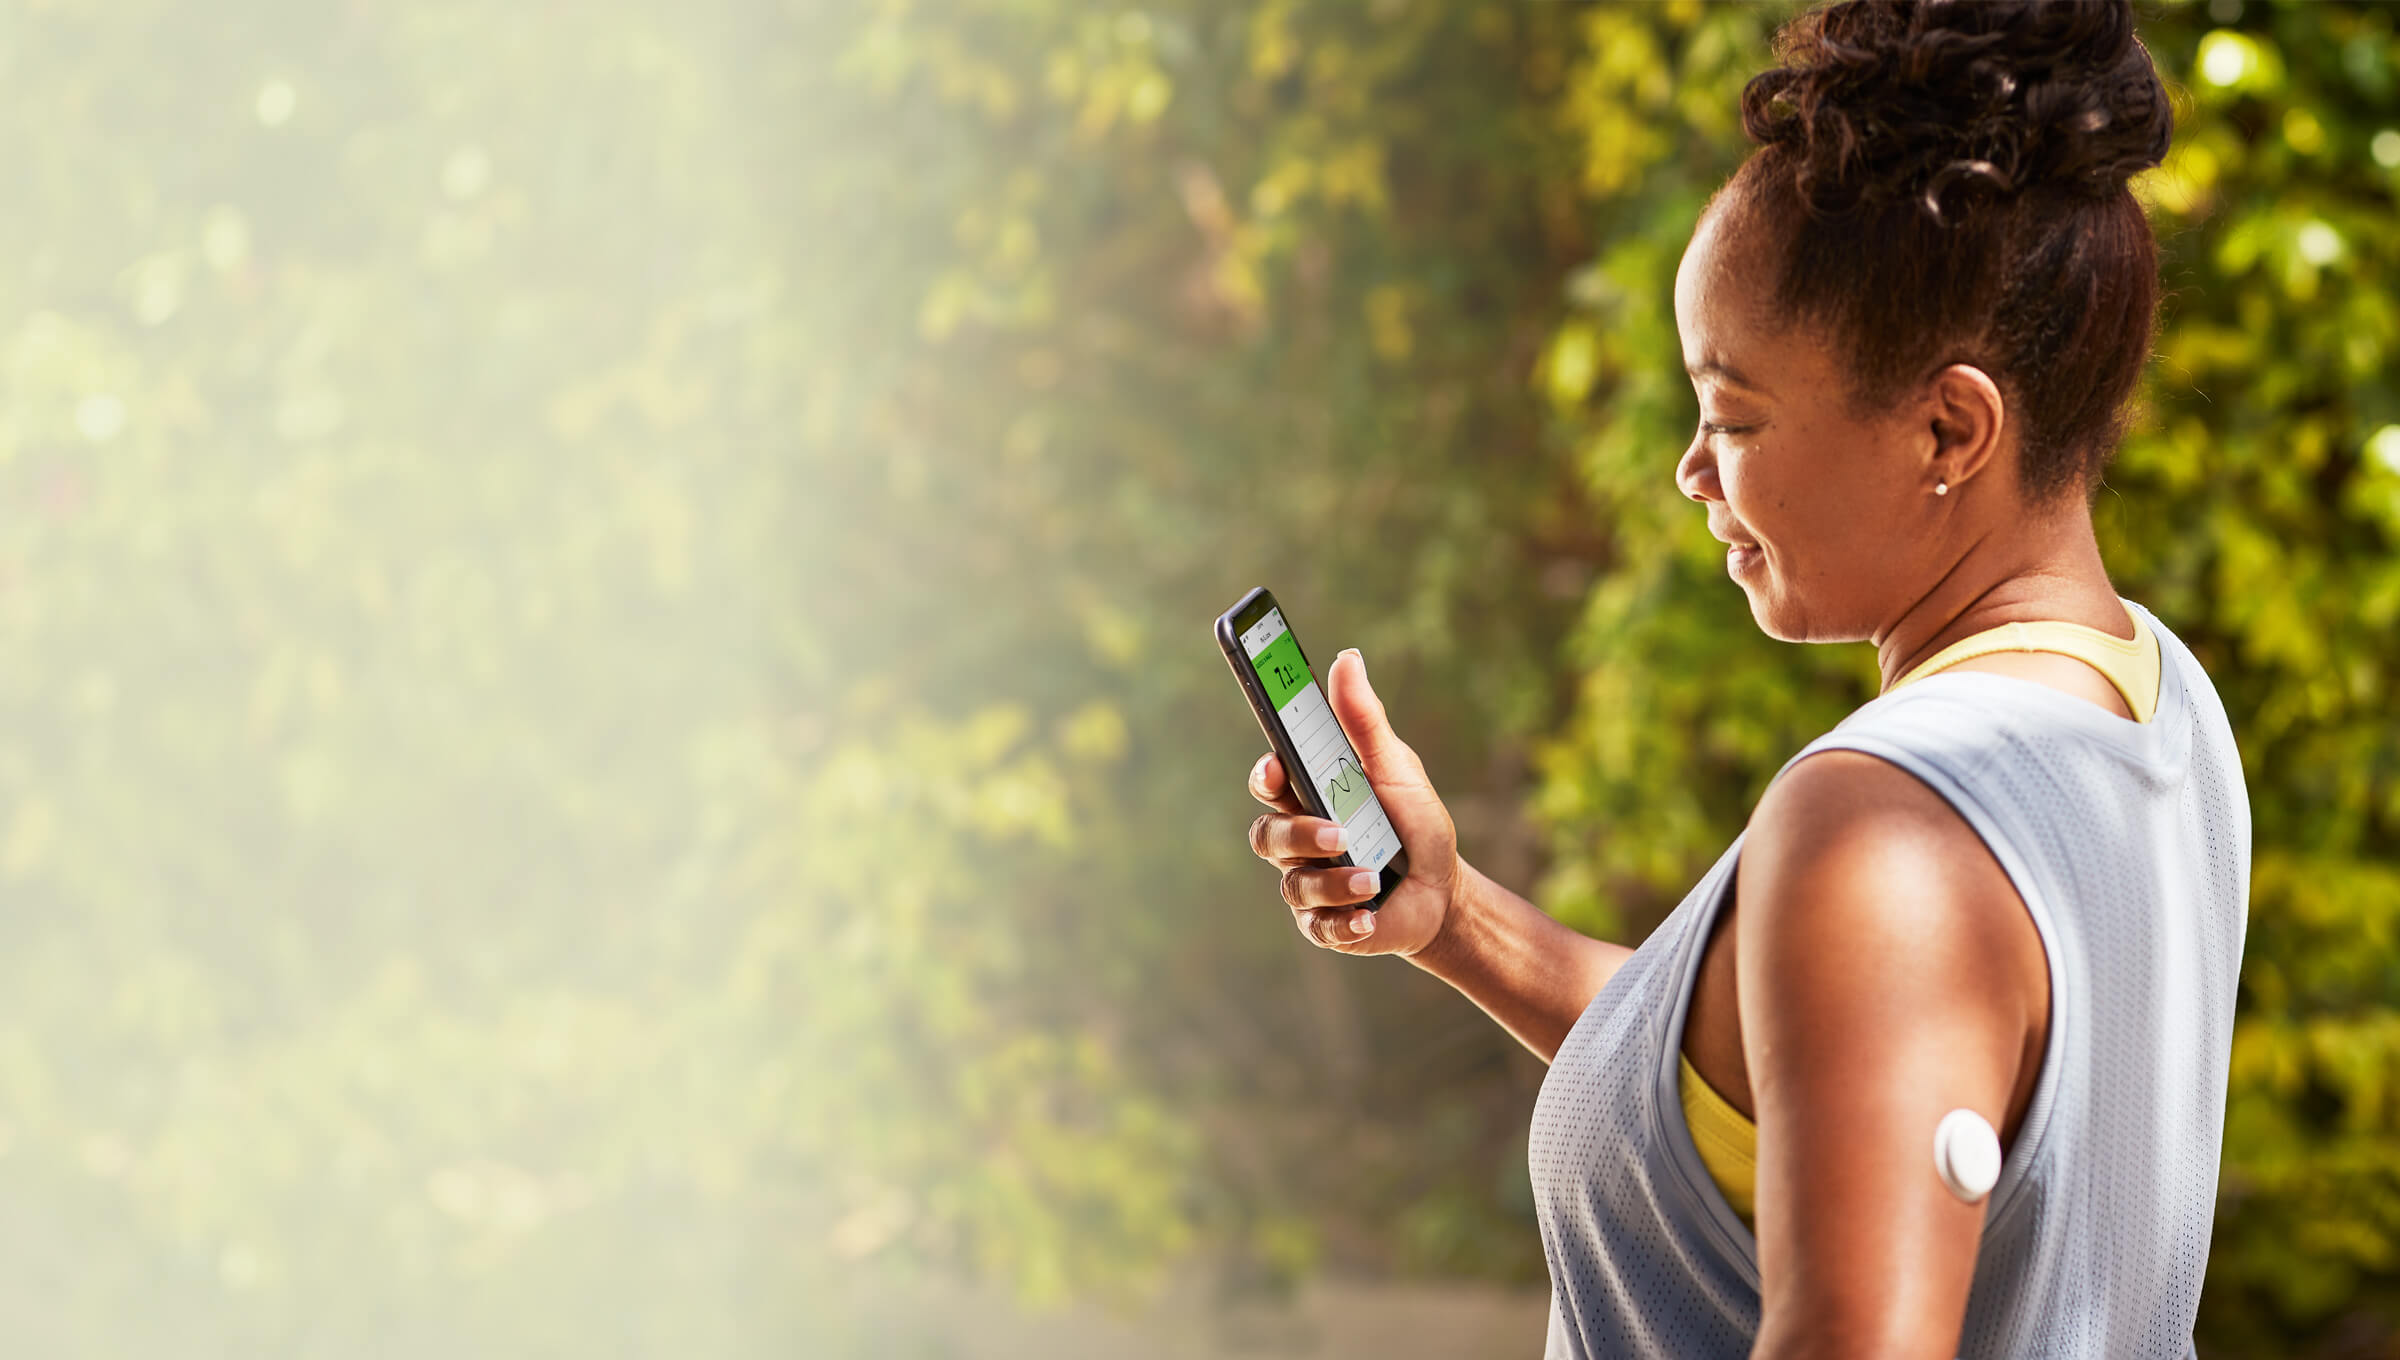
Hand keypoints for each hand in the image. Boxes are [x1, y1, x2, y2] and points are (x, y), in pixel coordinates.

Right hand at [1244, 648, 1459, 956]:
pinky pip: (1319, 927)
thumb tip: (1346, 660)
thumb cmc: (1412, 823)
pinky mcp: (1326, 926)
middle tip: (1340, 833)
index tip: (1276, 768)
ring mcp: (1309, 884)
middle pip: (1268, 835)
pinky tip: (1368, 917)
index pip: (1270, 781)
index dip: (1265, 775)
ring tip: (1371, 879)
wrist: (1444, 890)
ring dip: (1332, 881)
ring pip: (1294, 884)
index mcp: (1308, 796)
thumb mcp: (1395, 767)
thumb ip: (1363, 721)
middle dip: (1300, 834)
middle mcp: (1299, 840)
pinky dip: (1344, 922)